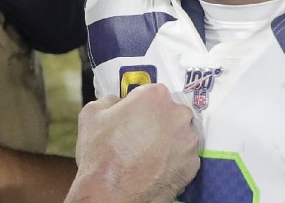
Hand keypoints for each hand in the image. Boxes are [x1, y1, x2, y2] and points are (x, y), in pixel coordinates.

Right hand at [67, 84, 199, 202]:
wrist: (111, 193)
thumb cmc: (100, 152)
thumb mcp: (92, 114)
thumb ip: (109, 100)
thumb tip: (117, 102)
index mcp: (155, 96)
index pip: (152, 92)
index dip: (140, 105)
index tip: (133, 116)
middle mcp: (178, 115)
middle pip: (170, 112)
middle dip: (157, 121)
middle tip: (139, 136)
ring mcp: (188, 141)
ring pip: (179, 135)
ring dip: (167, 141)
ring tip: (146, 156)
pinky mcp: (193, 165)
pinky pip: (183, 157)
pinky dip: (172, 161)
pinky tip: (155, 168)